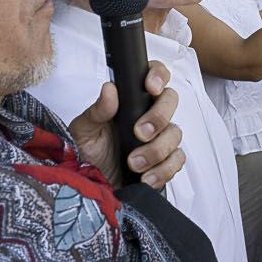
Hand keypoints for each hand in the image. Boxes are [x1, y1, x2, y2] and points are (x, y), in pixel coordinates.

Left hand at [68, 62, 184, 189]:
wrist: (92, 186)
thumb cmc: (88, 153)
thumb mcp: (84, 130)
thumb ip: (97, 110)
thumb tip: (109, 89)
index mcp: (131, 100)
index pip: (154, 75)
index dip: (158, 76)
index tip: (150, 87)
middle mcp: (148, 114)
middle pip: (171, 101)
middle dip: (159, 116)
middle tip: (140, 133)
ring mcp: (159, 137)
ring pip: (175, 133)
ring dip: (156, 150)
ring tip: (134, 163)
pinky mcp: (164, 161)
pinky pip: (177, 160)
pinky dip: (163, 170)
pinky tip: (146, 176)